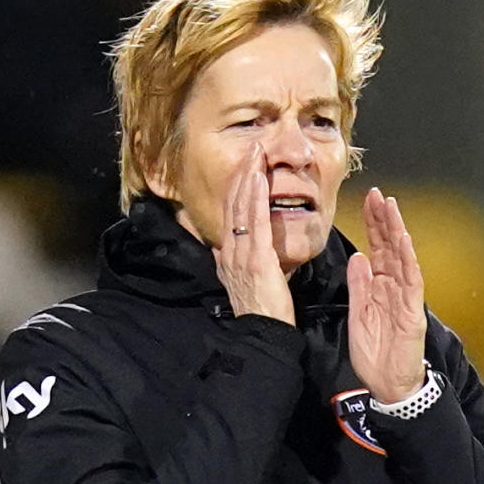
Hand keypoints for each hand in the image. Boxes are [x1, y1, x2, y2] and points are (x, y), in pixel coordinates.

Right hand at [213, 145, 295, 324]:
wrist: (262, 334)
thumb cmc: (261, 312)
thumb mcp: (242, 282)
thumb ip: (232, 263)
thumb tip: (221, 249)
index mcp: (227, 257)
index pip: (230, 215)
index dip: (236, 189)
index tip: (245, 167)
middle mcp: (229, 252)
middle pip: (233, 206)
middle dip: (241, 175)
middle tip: (252, 148)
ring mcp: (241, 255)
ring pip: (242, 209)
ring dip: (248, 179)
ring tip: (256, 154)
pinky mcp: (257, 260)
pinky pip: (256, 223)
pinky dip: (256, 198)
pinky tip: (259, 179)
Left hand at [347, 188, 426, 402]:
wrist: (388, 384)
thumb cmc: (375, 352)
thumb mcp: (359, 313)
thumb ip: (359, 285)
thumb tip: (358, 257)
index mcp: (380, 285)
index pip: (376, 247)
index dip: (372, 223)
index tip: (366, 199)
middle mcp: (395, 286)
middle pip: (390, 246)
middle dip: (384, 219)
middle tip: (377, 193)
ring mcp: (406, 296)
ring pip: (402, 257)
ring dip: (396, 231)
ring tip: (391, 207)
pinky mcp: (413, 310)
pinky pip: (412, 280)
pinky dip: (408, 259)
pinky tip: (404, 241)